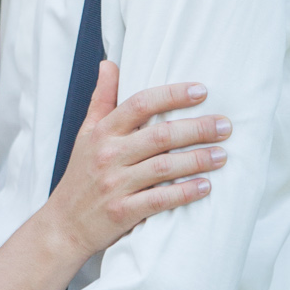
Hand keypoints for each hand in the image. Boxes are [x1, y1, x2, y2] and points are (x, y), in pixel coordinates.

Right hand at [46, 62, 228, 261]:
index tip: (202, 91)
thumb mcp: (85, 133)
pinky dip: (185, 192)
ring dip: (198, 160)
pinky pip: (160, 199)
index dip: (172, 94)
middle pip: (160, 135)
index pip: (140, 104)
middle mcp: (108, 155)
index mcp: (102, 132)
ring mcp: (115, 184)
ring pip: (164, 167)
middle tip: (225, 126)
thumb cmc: (80, 175)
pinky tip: (205, 186)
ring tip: (222, 155)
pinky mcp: (122, 212)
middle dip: (197, 128)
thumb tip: (109, 63)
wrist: (63, 225)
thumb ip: (101, 99)